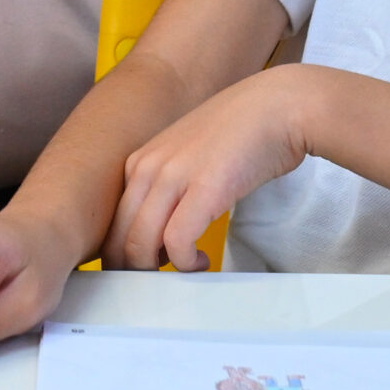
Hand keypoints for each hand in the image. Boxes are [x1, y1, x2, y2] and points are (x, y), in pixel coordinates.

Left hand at [108, 67, 316, 272]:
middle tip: (158, 282)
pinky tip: (202, 261)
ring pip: (140, 244)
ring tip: (183, 271)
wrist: (278, 107)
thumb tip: (164, 232)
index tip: (142, 269)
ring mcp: (173, 177)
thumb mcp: (188, 157)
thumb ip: (170, 187)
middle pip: (119, 237)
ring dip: (159, 270)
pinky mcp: (204, 190)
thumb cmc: (241, 135)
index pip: (112, 221)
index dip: (122, 252)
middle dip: (133, 269)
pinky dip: (186, 262)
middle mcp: (148, 168)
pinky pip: (178, 242)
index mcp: (140, 161)